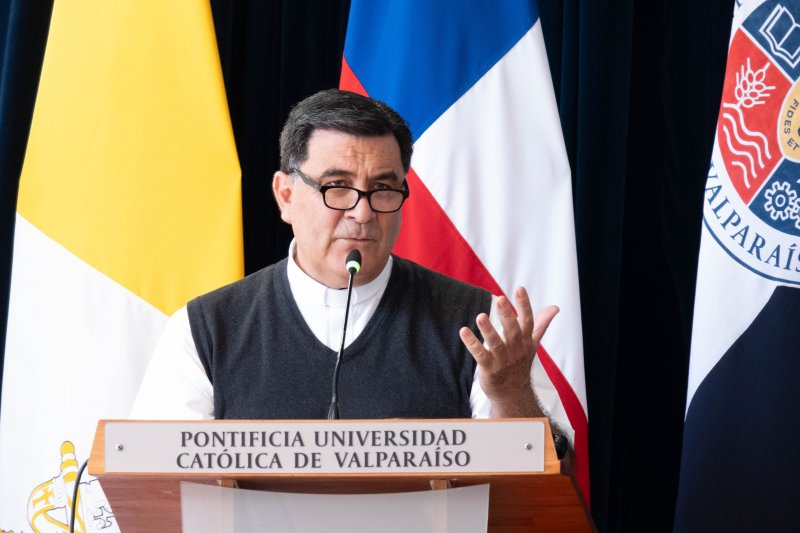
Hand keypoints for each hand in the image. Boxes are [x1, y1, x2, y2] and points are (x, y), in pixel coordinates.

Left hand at [459, 286, 558, 417]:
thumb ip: (541, 324)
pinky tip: (464, 331)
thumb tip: (555, 307)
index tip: (519, 289)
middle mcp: (516, 349)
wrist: (513, 394)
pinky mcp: (490, 369)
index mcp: (525, 340)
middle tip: (500, 299)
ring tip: (480, 316)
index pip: (527, 321)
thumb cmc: (520, 363)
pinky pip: (480, 355)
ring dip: (488, 330)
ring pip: (496, 343)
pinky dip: (472, 344)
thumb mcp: (533, 343)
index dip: (524, 305)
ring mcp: (503, 360)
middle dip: (507, 315)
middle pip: (512, 330)